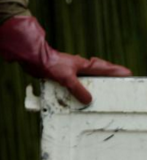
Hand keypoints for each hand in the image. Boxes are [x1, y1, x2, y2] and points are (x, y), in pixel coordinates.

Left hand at [0, 15, 131, 103]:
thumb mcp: (66, 78)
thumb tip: (88, 100)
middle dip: (107, 79)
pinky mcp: (61, 77)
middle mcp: (78, 68)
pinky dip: (78, 91)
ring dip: (92, 86)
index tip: (127, 73)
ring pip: (85, 80)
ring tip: (101, 94)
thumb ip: (78, 89)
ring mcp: (70, 72)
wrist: (32, 59)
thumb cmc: (49, 63)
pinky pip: (73, 85)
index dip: (115, 71)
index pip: (104, 68)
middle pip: (97, 74)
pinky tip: (78, 98)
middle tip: (118, 84)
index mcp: (84, 65)